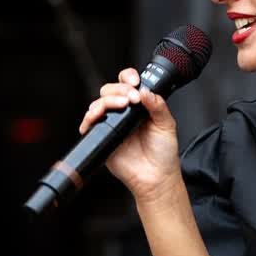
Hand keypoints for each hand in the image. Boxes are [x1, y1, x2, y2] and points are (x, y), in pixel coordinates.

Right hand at [79, 67, 181, 204]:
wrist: (156, 178)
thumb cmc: (163, 154)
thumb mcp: (166, 125)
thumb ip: (157, 105)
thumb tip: (145, 90)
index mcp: (139, 106)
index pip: (128, 83)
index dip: (128, 78)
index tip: (135, 82)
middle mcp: (124, 113)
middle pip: (110, 90)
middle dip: (119, 90)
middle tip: (131, 99)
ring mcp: (112, 125)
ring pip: (99, 104)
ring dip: (107, 101)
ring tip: (121, 105)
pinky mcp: (103, 138)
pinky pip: (89, 125)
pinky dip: (89, 118)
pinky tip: (97, 116)